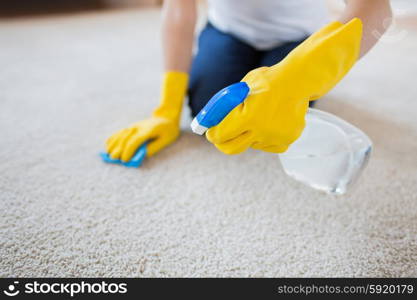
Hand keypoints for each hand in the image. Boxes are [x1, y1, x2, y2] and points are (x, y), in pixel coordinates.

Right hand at [104, 71, 187, 161]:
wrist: (166, 117)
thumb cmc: (168, 131)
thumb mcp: (166, 140)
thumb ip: (153, 148)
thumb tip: (141, 155)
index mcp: (148, 131)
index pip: (135, 141)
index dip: (128, 151)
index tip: (125, 160)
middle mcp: (138, 127)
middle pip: (125, 139)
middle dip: (119, 150)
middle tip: (114, 159)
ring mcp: (134, 126)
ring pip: (120, 135)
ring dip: (114, 145)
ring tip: (109, 155)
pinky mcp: (132, 127)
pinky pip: (120, 132)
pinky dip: (113, 139)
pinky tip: (108, 146)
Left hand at [206, 18, 361, 154]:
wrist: (299, 81)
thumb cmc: (267, 81)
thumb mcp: (242, 88)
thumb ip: (227, 106)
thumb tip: (211, 120)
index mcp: (247, 117)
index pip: (220, 135)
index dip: (212, 134)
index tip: (210, 132)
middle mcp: (261, 131)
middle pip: (231, 148)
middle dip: (223, 143)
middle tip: (221, 137)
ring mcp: (274, 138)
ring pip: (250, 144)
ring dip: (248, 135)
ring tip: (258, 116)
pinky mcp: (286, 141)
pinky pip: (267, 145)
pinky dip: (264, 137)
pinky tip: (270, 122)